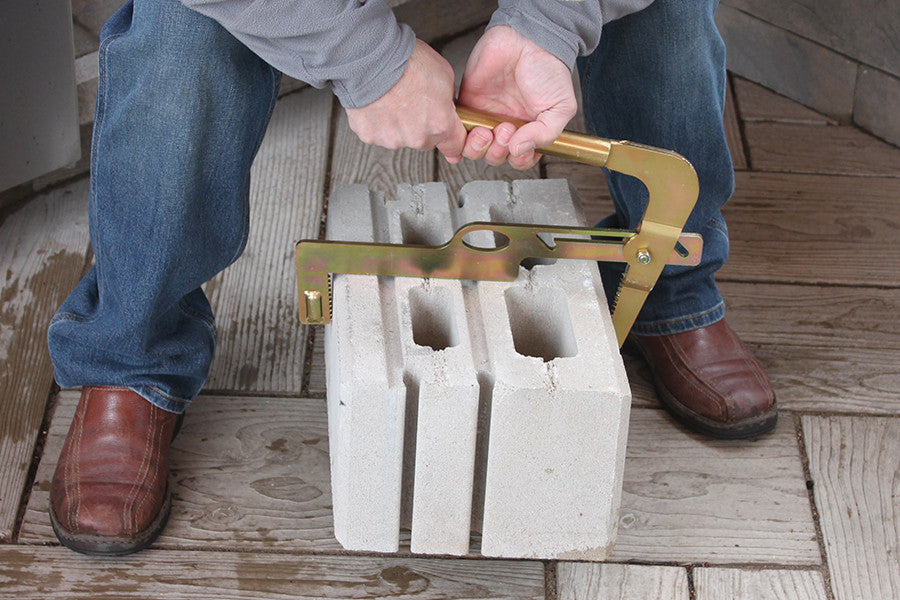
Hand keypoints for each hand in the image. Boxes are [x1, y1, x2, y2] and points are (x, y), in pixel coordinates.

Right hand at [346, 39, 466, 163]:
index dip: (453, 138)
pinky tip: (379, 103)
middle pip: (426, 141)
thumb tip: (444, 107)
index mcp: (440, 125)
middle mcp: (417, 137)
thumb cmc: (407, 62)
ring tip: (393, 99)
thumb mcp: (445, 75)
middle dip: (423, 126)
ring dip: (399, 124)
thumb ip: (447, 101)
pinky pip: (378, 133)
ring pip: (401, 138)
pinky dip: (379, 122)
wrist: (373, 58)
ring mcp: (392, 139)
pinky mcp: (370, 136)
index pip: (455, 146)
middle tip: (414, 102)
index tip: (450, 136)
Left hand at [459, 26, 576, 169]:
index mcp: (529, 130)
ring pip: (475, 149)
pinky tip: (473, 129)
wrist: (527, 39)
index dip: (518, 159)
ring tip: (489, 130)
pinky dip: (459, 137)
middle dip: (499, 152)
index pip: (520, 159)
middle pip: (495, 157)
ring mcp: (487, 117)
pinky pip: (458, 129)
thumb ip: (546, 134)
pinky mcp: (469, 104)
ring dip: (480, 147)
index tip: (520, 147)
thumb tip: (520, 151)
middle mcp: (507, 127)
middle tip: (506, 131)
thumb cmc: (548, 69)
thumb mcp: (561, 107)